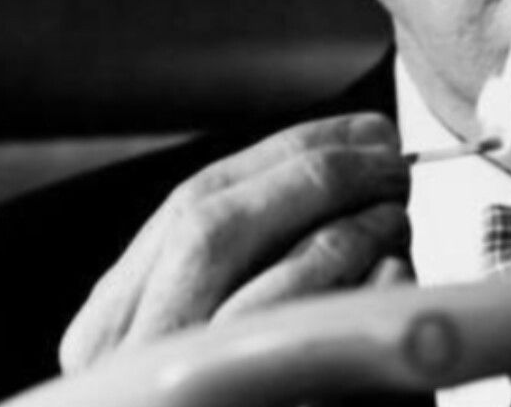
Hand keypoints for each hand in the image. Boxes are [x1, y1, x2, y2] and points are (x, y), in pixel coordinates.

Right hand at [58, 113, 411, 372]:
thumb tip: (346, 176)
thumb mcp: (227, 338)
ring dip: (342, 232)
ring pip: (255, 286)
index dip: (285, 154)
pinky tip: (395, 273)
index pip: (192, 205)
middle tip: (386, 159)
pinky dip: (356, 299)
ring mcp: (182, 395)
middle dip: (311, 176)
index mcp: (114, 332)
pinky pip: (302, 349)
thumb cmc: (272, 386)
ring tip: (396, 214)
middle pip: (210, 225)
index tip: (355, 131)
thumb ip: (254, 270)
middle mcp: (127, 366)